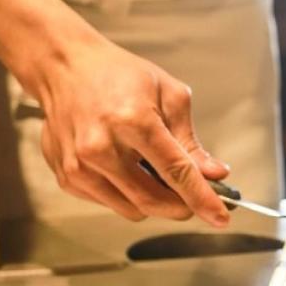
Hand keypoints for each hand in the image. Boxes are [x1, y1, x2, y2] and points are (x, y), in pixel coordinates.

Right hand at [29, 38, 231, 224]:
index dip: (202, 199)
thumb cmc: (118, 75)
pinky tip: (128, 167)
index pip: (176, 172)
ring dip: (155, 201)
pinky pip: (110, 203)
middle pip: (154, 200)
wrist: (65, 68)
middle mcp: (101, 147)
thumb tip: (213, 174)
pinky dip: (128, 194)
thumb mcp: (168, 95)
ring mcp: (80, 166)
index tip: (220, 217)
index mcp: (132, 121)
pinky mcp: (67, 178)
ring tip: (155, 170)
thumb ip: (190, 141)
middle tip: (196, 197)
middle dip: (182, 206)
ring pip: (133, 209)